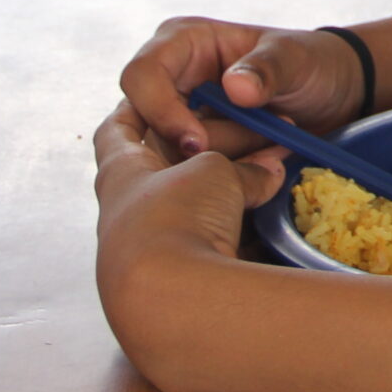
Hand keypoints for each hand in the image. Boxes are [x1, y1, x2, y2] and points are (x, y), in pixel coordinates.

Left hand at [93, 98, 283, 362]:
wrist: (170, 299)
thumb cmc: (175, 216)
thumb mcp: (215, 172)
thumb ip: (242, 169)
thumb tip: (267, 174)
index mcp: (120, 172)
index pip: (117, 129)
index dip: (138, 107)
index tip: (164, 92)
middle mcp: (127, 211)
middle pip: (169, 167)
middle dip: (214, 149)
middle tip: (254, 134)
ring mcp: (154, 247)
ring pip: (198, 205)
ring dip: (233, 189)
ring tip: (274, 174)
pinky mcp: (183, 277)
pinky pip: (217, 237)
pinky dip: (243, 224)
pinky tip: (273, 215)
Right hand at [118, 14, 369, 156]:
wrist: (336, 94)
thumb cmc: (313, 62)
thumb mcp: (297, 58)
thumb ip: (269, 68)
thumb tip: (234, 87)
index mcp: (180, 42)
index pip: (141, 77)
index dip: (161, 111)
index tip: (198, 143)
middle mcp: (169, 79)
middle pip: (149, 125)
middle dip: (200, 144)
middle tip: (250, 146)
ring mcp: (179, 116)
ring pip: (172, 154)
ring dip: (223, 159)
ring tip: (271, 143)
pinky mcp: (195, 148)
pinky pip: (193, 172)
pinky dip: (228, 174)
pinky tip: (263, 160)